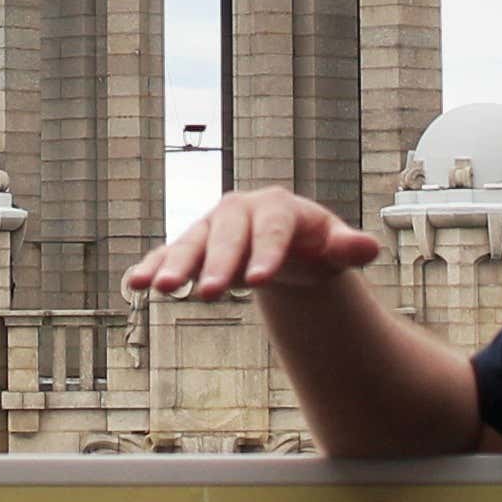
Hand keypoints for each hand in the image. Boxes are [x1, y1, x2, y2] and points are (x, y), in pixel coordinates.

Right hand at [123, 186, 385, 300]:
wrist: (287, 246)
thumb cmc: (316, 246)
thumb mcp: (335, 248)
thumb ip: (349, 248)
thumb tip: (367, 247)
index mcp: (278, 206)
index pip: (273, 229)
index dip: (267, 253)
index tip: (260, 281)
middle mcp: (239, 211)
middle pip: (228, 236)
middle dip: (219, 265)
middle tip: (211, 295)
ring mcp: (212, 227)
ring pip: (192, 244)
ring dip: (176, 266)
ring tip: (159, 290)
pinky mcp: (193, 245)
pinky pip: (169, 254)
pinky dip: (152, 266)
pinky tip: (134, 284)